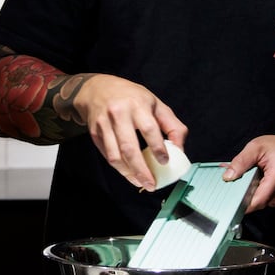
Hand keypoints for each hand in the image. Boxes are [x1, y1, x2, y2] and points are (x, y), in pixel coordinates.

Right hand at [68, 74, 187, 191]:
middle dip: (141, 170)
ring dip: (129, 173)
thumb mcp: (155, 104)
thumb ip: (172, 125)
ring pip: (115, 156)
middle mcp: (118, 114)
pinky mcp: (94, 134)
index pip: (149, 129)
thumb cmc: (130, 97)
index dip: (158, 148)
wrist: (96, 89)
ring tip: (141, 183)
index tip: (164, 162)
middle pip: (129, 147)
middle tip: (152, 184)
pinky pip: (107, 156)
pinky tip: (129, 174)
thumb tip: (179, 149)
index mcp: (137, 104)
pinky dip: (119, 168)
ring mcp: (104, 124)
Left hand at [223, 133, 274, 211]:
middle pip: (258, 202)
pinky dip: (262, 193)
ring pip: (262, 202)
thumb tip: (228, 176)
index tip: (231, 200)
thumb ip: (241, 161)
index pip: (258, 201)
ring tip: (255, 177)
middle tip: (243, 179)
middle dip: (247, 194)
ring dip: (255, 193)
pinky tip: (263, 181)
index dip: (243, 203)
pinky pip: (268, 200)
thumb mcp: (257, 146)